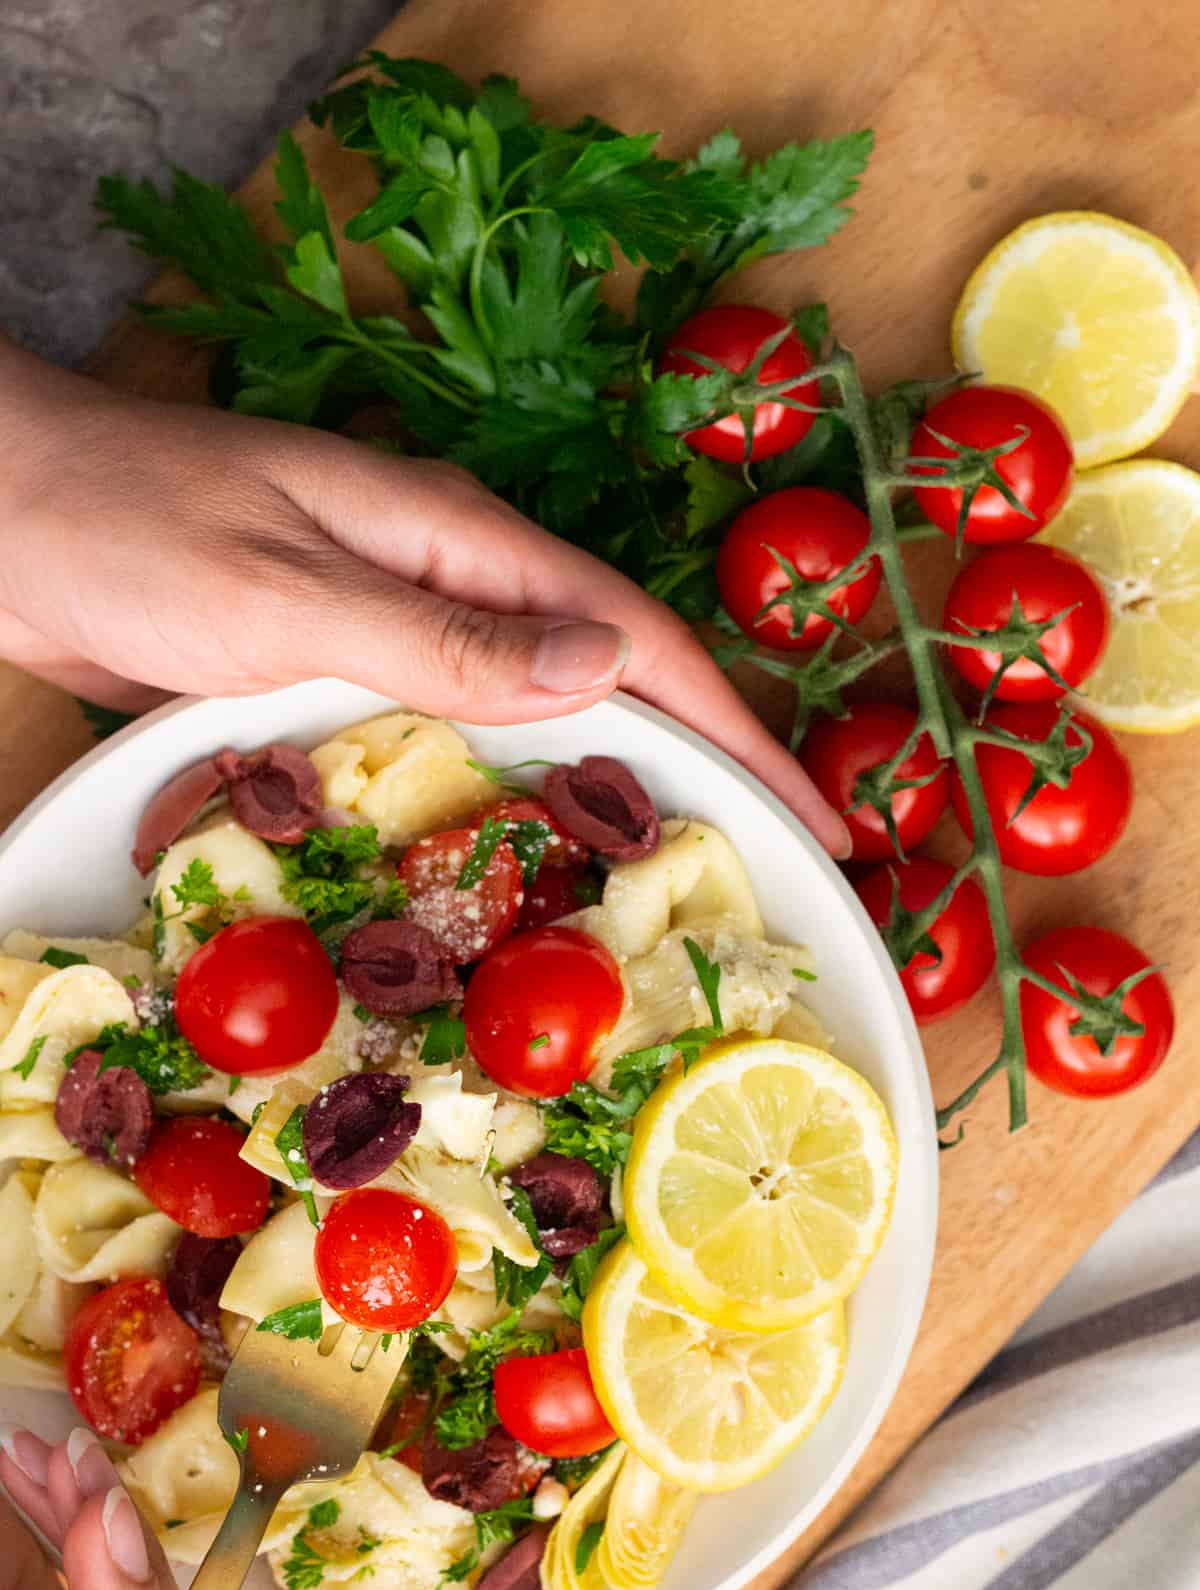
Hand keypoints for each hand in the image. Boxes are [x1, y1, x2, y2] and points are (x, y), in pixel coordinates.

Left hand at [0, 340, 850, 857]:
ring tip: (696, 886)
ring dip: (629, 793)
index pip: (641, 646)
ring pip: (551, 721)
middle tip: (791, 878)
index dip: (743, 736)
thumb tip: (609, 673)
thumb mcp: (290, 588)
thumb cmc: (135, 529)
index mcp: (462, 544)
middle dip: (716, 772)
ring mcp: (406, 629)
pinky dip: (527, 800)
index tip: (822, 824)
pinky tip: (544, 856)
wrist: (13, 515)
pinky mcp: (356, 673)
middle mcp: (454, 584)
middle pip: (619, 685)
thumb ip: (442, 638)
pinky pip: (471, 745)